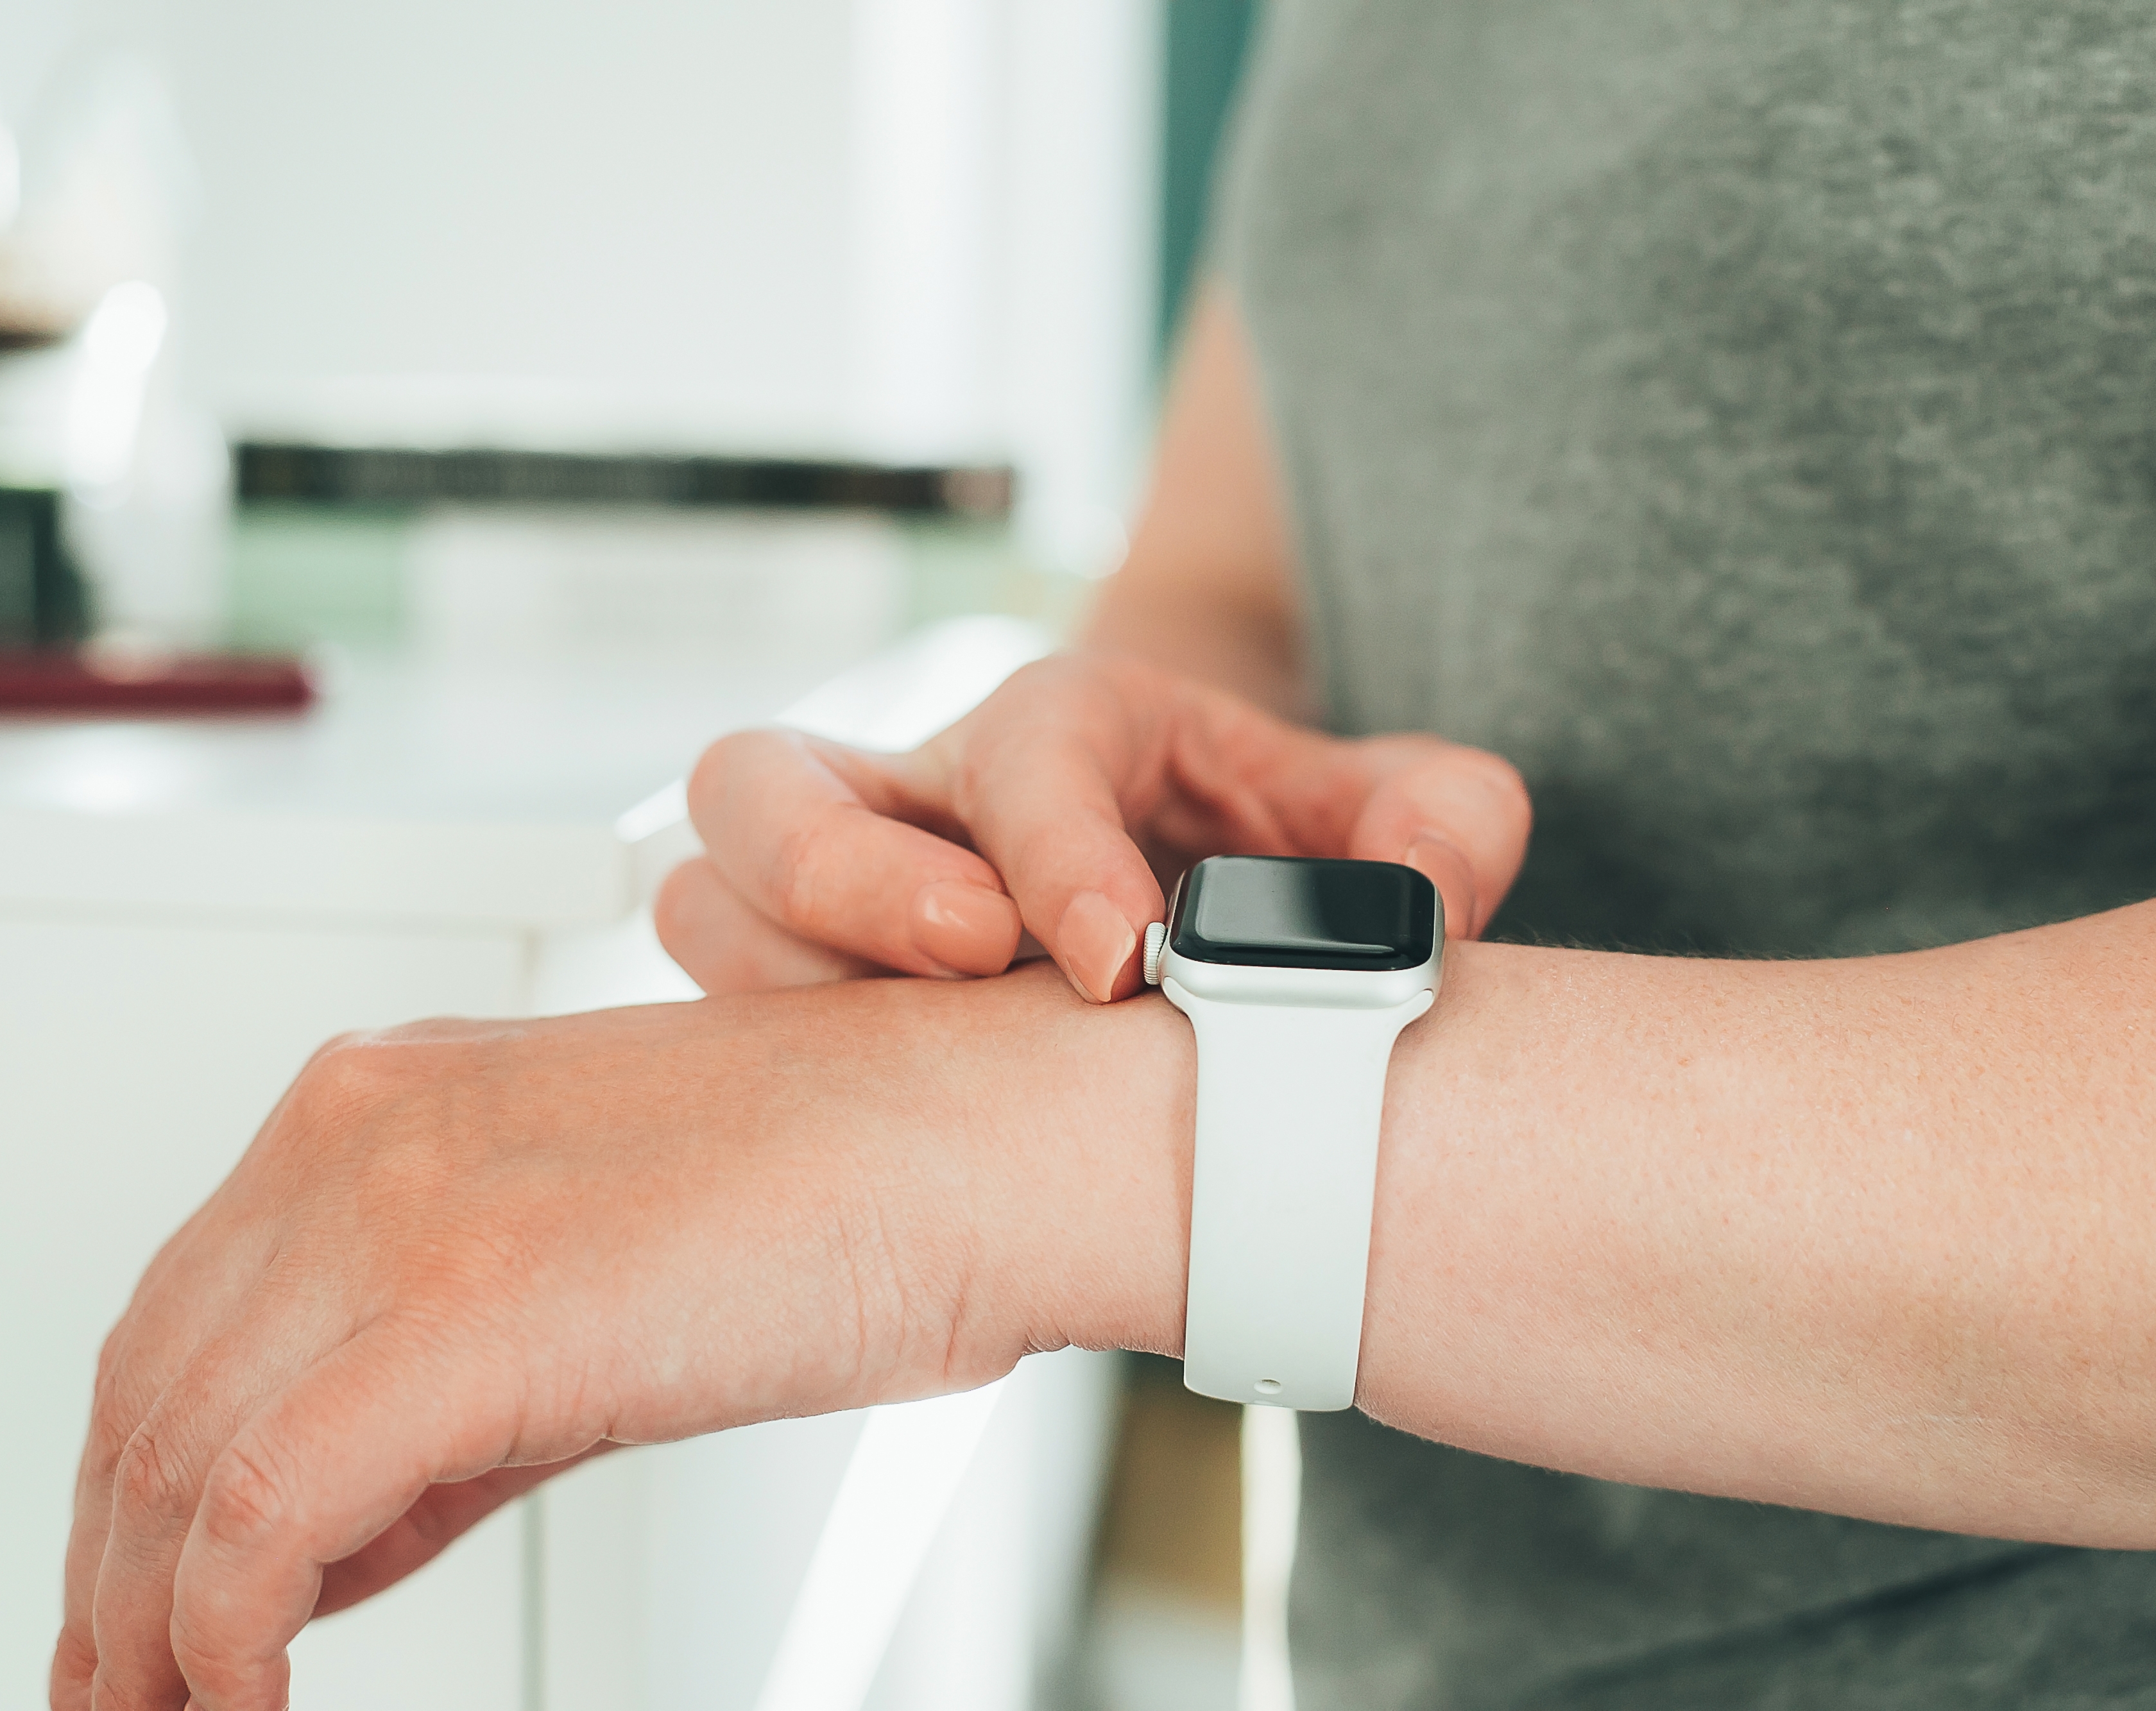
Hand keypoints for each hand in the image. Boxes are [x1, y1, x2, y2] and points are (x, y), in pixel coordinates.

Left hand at [50, 969, 1188, 1710]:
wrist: (993, 1138)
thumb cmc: (852, 1195)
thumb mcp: (588, 1271)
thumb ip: (430, 1382)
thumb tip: (317, 1535)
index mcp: (387, 1102)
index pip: (181, 1319)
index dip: (133, 1490)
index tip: (133, 1604)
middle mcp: (361, 1133)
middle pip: (147, 1393)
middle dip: (111, 1574)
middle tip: (120, 1692)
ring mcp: (403, 1212)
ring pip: (177, 1460)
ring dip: (147, 1627)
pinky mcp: (461, 1315)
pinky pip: (263, 1514)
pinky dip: (218, 1634)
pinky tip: (244, 1698)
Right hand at [659, 652, 1531, 1001]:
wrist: (1196, 851)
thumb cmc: (1273, 834)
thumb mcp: (1396, 810)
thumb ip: (1447, 825)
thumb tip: (1430, 896)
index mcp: (1066, 727)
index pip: (1022, 755)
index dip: (1057, 855)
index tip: (1119, 958)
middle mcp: (924, 792)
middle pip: (766, 782)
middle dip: (841, 875)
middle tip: (965, 958)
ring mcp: (846, 889)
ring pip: (709, 900)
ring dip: (784, 983)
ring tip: (901, 1063)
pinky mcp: (813, 984)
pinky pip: (722, 1017)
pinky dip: (772, 1071)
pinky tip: (880, 1132)